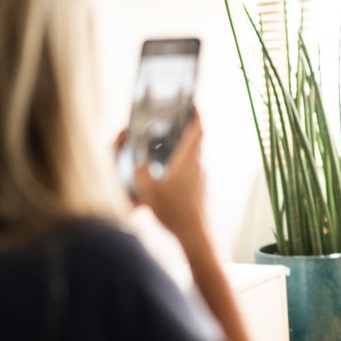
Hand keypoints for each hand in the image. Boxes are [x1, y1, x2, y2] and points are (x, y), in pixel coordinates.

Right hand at [133, 114, 205, 234]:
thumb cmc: (173, 212)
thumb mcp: (147, 190)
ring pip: (196, 157)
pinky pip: (195, 171)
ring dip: (186, 149)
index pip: (197, 130)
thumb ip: (140, 170)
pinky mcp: (203, 190)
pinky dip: (185, 165)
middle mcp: (199, 166)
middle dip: (189, 130)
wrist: (195, 235)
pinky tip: (172, 174)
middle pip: (197, 141)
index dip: (196, 115)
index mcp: (188, 160)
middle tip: (177, 123)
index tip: (193, 105)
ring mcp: (203, 179)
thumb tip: (137, 158)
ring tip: (171, 147)